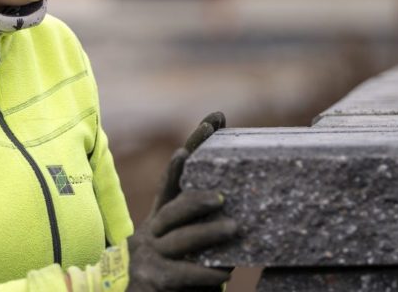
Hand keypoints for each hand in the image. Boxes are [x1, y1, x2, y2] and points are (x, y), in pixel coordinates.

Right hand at [127, 113, 236, 291]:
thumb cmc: (171, 261)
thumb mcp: (184, 235)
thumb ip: (203, 218)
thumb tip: (245, 199)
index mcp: (163, 213)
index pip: (177, 174)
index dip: (195, 145)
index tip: (214, 121)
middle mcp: (154, 229)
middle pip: (172, 207)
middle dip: (195, 198)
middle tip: (222, 197)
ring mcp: (152, 254)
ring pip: (179, 239)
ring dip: (207, 233)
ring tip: (234, 229)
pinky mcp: (157, 278)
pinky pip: (182, 274)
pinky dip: (204, 273)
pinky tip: (224, 273)